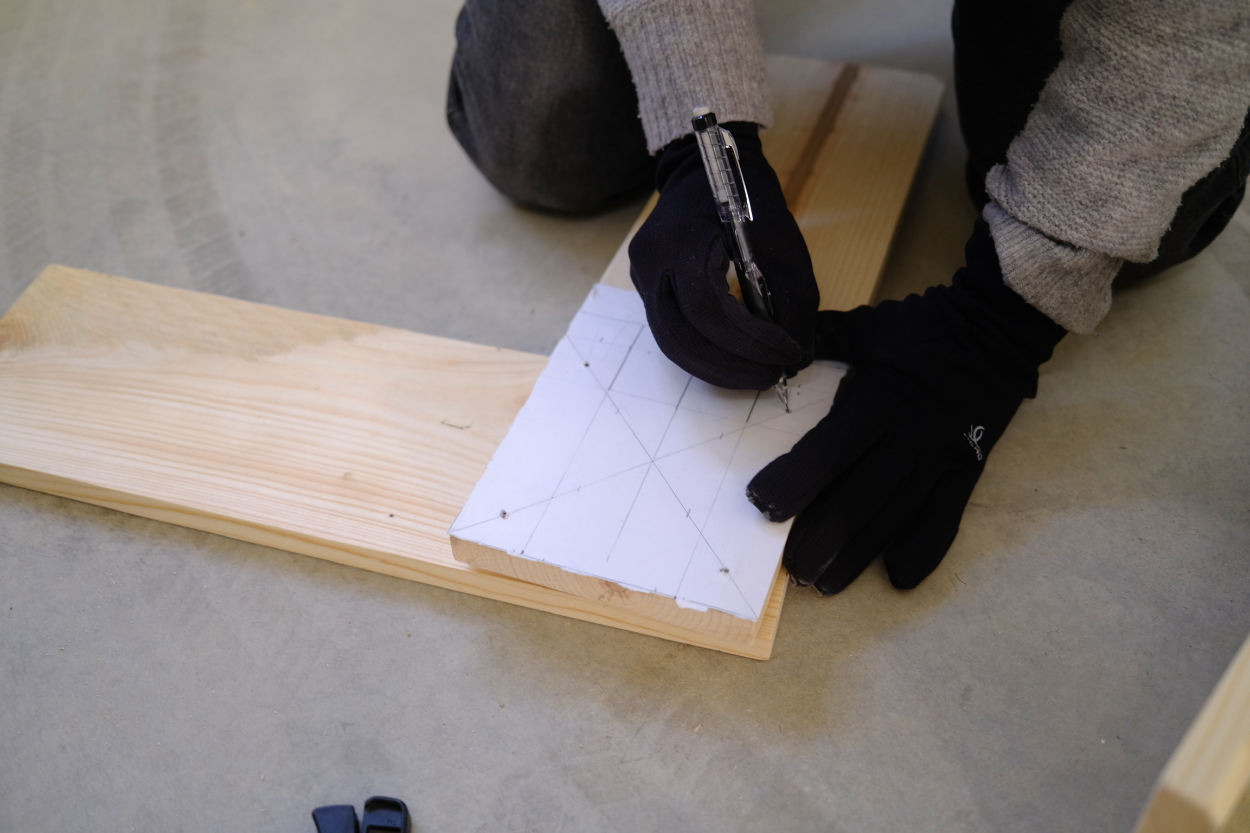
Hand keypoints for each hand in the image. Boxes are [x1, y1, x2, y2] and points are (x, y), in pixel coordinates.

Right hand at [628, 123, 818, 388]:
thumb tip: (797, 358)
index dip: (749, 342)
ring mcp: (641, 277)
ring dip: (714, 368)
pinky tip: (732, 359)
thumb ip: (794, 304)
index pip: (710, 309)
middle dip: (728, 368)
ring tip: (753, 375)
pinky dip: (702, 352)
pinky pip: (669, 330)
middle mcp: (651, 263)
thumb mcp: (785, 246)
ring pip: (670, 342)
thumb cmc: (749, 201)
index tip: (786, 357)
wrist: (703, 169)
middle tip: (769, 379)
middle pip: (680, 338)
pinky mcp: (645, 287)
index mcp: (683, 242)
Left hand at [747, 220, 1065, 592]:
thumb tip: (772, 343)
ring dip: (859, 553)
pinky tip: (900, 579)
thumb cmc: (924, 328)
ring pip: (895, 515)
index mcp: (878, 400)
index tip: (761, 503)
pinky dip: (925, 550)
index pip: (830, 448)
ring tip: (825, 584)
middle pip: (861, 495)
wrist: (998, 327)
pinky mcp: (967, 472)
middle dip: (823, 534)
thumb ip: (820, 339)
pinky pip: (946, 518)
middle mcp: (908, 436)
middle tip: (791, 567)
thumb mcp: (867, 325)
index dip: (795, 479)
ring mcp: (940, 458)